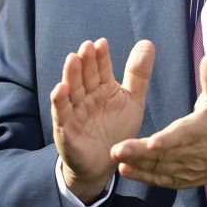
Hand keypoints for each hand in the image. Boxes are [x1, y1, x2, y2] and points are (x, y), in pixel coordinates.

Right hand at [51, 38, 153, 203]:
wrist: (104, 164)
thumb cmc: (117, 129)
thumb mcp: (133, 101)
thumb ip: (139, 74)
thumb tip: (147, 42)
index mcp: (102, 88)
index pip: (101, 68)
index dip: (101, 57)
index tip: (102, 43)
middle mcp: (86, 96)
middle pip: (85, 76)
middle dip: (86, 61)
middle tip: (87, 46)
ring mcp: (74, 112)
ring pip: (72, 90)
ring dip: (71, 75)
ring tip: (72, 59)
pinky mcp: (66, 130)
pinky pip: (61, 114)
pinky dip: (60, 102)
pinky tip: (60, 89)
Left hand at [111, 50, 206, 188]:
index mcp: (200, 130)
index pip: (182, 135)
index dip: (167, 140)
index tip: (151, 142)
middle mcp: (192, 152)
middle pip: (164, 154)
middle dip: (140, 152)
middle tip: (116, 149)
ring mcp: (186, 168)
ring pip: (159, 168)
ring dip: (137, 164)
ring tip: (116, 157)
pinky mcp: (181, 179)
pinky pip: (160, 179)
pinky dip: (143, 177)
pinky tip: (125, 171)